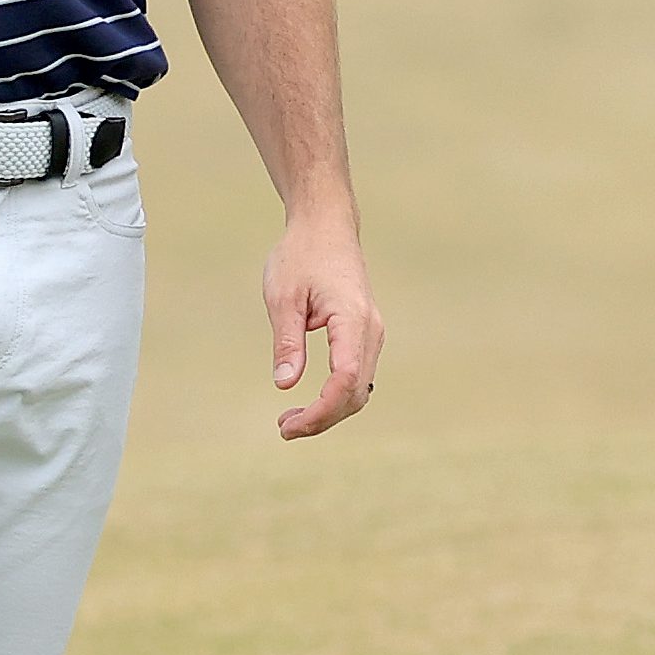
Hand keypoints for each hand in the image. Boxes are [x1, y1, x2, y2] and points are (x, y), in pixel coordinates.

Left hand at [263, 202, 378, 439]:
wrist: (326, 226)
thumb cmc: (301, 255)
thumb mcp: (283, 297)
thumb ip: (287, 342)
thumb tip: (285, 385)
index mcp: (352, 319)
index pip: (345, 380)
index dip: (320, 411)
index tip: (288, 425)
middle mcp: (370, 330)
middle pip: (356, 393)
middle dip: (322, 420)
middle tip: (283, 429)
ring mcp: (372, 333)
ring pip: (360, 390)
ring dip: (330, 412)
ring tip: (290, 420)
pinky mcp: (365, 335)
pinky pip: (358, 377)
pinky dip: (337, 397)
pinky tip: (310, 403)